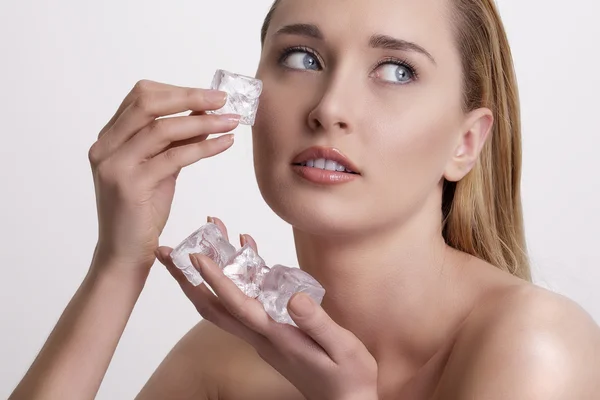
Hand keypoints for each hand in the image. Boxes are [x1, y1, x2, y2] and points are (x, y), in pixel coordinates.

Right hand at [88, 80, 240, 270]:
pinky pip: (175, 157)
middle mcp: (105, 147)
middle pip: (148, 104)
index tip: (210, 95)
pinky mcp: (131, 186)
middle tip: (223, 100)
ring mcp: (115, 165)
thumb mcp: (159, 169)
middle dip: (190, 97)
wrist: (125, 254)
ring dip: (203, 122)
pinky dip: (204, 147)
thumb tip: (203, 115)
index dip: (177, 91)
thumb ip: (174, 143)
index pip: (140, 97)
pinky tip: (224, 143)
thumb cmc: (142, 212)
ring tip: (231, 121)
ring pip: (162, 129)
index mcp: (108, 139)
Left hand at [155, 218, 379, 399]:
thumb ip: (317, 323)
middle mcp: (261, 335)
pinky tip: (247, 253)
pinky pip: (247, 301)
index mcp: (276, 337)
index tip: (196, 257)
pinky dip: (239, 277)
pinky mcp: (271, 332)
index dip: (215, 280)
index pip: (237, 305)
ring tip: (202, 241)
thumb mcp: (342, 349)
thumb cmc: (347, 377)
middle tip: (167, 252)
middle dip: (187, 280)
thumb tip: (293, 297)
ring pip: (225, 303)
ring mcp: (263, 334)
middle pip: (213, 306)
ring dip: (207, 275)